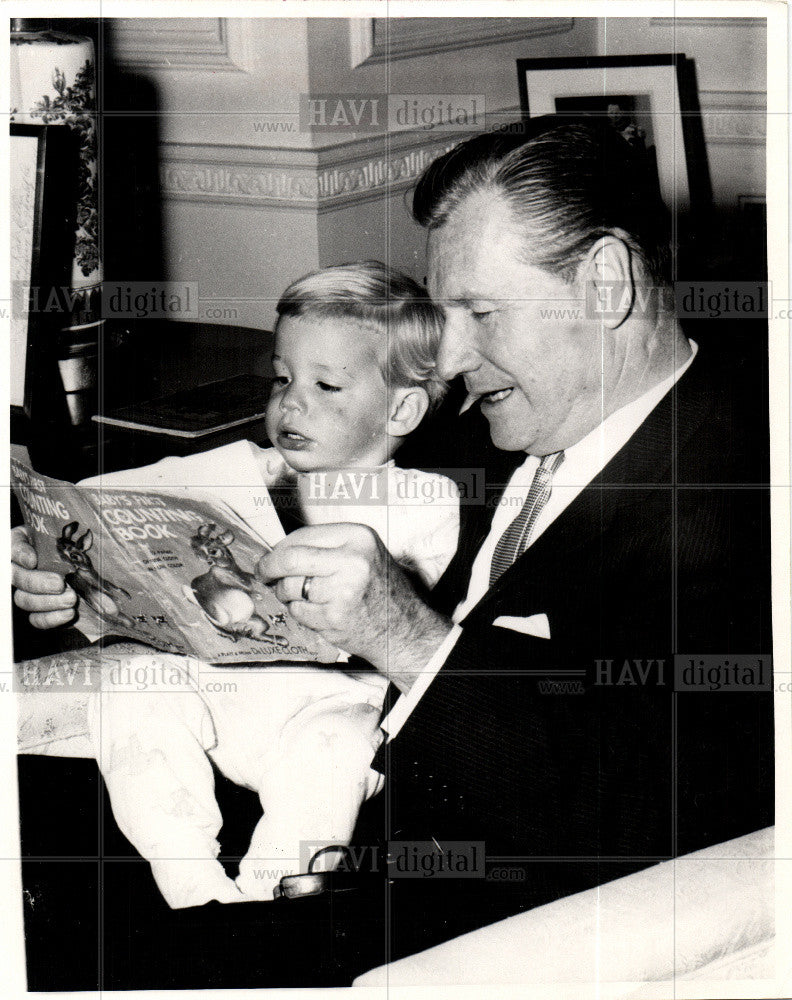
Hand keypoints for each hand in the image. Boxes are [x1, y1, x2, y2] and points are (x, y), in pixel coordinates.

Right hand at [11, 526, 76, 628]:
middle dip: (37, 582)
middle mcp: (24, 568)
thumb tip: (81, 533)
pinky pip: (36, 619)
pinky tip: (68, 613)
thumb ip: (73, 532)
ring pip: (24, 600)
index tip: (33, 560)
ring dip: (47, 601)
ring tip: (71, 599)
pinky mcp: (42, 611)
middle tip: (60, 583)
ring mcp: (30, 591)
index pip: (14, 546)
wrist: (95, 573)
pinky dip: (51, 618)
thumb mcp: (78, 536)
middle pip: (16, 577)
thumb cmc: (84, 547)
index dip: (20, 554)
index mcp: (28, 544)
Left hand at [257, 523, 451, 691]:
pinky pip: (298, 611)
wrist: (403, 628)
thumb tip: (278, 550)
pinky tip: (318, 612)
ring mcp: (343, 591)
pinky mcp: (334, 617)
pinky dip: (300, 613)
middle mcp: (352, 560)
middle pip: (290, 560)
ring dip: (286, 594)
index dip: (279, 548)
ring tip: (304, 596)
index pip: (302, 536)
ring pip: (290, 587)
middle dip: (269, 568)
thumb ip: (326, 547)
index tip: (269, 557)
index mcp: (358, 537)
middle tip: (263, 574)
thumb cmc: (379, 590)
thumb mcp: (362, 553)